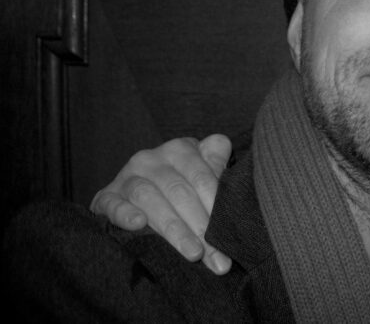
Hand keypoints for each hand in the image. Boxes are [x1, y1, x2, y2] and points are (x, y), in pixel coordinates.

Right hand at [90, 134, 232, 274]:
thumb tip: (229, 155)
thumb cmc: (184, 183)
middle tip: (215, 255)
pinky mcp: (105, 196)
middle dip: (199, 226)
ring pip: (150, 199)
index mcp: (180, 149)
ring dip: (173, 228)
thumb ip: (217, 162)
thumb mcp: (203, 169)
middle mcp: (151, 159)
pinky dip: (124, 213)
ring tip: (193, 253)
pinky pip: (112, 203)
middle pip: (179, 192)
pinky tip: (138, 224)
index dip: (215, 205)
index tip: (227, 232)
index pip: (201, 177)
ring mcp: (126, 176)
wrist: (140, 190)